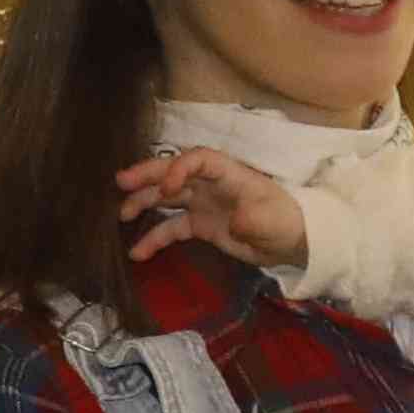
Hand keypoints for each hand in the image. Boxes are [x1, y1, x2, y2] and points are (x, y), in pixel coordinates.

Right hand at [115, 148, 307, 271]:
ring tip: (120, 216)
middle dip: (148, 175)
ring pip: (167, 198)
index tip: (168, 188)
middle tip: (120, 182)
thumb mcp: (273, 219)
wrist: (293, 242)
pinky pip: (171, 228)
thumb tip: (235, 223)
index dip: (180, 169)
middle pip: (174, 172)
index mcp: (228, 174)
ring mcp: (203, 204)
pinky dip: (154, 238)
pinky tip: (137, 252)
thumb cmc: (285, 221)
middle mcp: (210, 184)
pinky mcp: (200, 226)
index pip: (199, 160)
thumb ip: (254, 218)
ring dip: (143, 203)